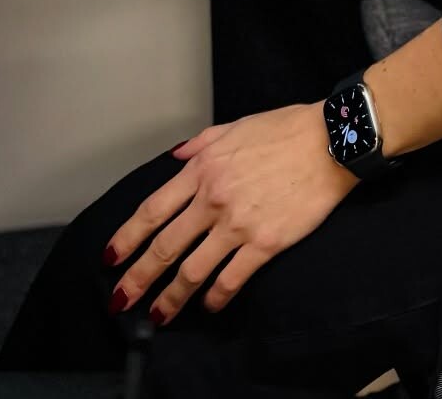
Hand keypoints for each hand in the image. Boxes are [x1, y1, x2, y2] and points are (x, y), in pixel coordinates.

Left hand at [102, 102, 355, 326]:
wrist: (330, 141)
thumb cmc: (285, 129)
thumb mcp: (235, 126)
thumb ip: (201, 143)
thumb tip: (175, 157)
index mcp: (202, 168)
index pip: (152, 210)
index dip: (127, 237)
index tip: (111, 257)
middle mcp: (213, 199)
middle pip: (164, 247)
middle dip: (137, 278)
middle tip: (121, 301)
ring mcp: (238, 224)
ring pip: (192, 270)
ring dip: (171, 298)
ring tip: (158, 315)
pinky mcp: (265, 243)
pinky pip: (231, 279)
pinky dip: (216, 297)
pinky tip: (209, 307)